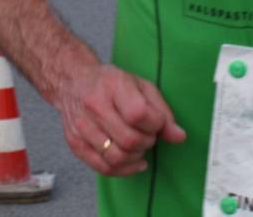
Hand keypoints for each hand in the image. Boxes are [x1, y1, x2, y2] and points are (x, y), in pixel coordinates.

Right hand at [55, 63, 185, 176]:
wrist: (73, 81)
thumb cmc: (111, 83)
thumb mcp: (141, 86)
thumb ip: (162, 111)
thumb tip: (179, 136)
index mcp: (113, 85)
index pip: (138, 114)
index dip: (155, 123)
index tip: (157, 121)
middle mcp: (93, 105)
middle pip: (129, 140)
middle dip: (147, 142)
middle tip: (148, 134)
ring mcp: (81, 126)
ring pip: (117, 158)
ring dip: (136, 156)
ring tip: (139, 145)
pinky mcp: (75, 143)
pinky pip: (104, 168)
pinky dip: (124, 170)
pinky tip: (133, 160)